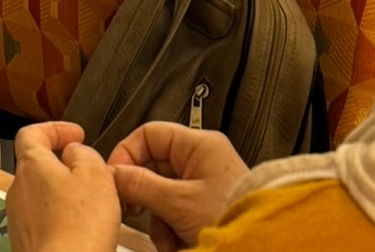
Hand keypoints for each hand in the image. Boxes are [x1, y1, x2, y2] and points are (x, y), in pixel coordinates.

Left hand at [7, 123, 118, 251]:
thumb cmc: (77, 229)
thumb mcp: (95, 174)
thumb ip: (84, 153)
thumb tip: (75, 153)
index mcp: (31, 165)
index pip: (32, 132)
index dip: (55, 129)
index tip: (75, 134)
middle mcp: (18, 191)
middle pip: (39, 166)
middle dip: (65, 168)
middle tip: (91, 175)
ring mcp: (20, 220)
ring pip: (44, 197)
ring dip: (66, 197)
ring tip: (93, 209)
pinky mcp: (28, 245)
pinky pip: (46, 224)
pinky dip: (63, 223)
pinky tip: (83, 234)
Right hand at [108, 123, 249, 251]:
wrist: (263, 247)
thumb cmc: (234, 217)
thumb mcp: (180, 202)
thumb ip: (141, 185)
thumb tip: (112, 174)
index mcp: (198, 144)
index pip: (149, 135)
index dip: (127, 154)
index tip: (114, 178)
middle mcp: (201, 161)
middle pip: (153, 168)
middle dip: (146, 198)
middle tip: (135, 211)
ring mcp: (203, 186)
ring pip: (161, 196)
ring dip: (159, 221)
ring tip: (169, 238)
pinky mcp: (204, 210)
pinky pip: (174, 213)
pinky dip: (171, 231)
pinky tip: (178, 244)